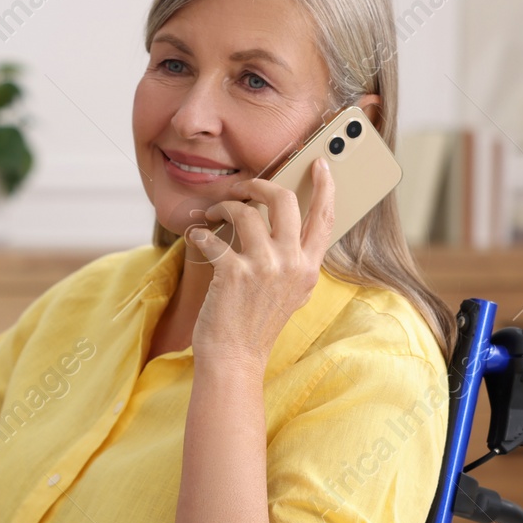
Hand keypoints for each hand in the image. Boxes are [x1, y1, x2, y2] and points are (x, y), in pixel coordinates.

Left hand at [184, 158, 335, 374]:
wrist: (235, 358)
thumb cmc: (256, 324)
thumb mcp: (291, 294)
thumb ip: (295, 261)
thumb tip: (286, 224)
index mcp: (309, 268)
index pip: (324, 217)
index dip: (324, 186)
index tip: (320, 164)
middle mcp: (291, 265)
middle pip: (285, 201)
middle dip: (259, 184)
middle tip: (243, 186)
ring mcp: (264, 268)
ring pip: (247, 212)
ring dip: (224, 207)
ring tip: (213, 215)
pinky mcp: (234, 273)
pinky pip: (214, 237)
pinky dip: (201, 233)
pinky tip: (197, 237)